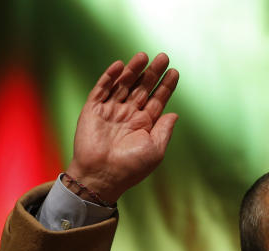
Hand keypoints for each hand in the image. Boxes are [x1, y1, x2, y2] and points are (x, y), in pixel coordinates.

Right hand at [65, 52, 179, 203]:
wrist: (102, 176)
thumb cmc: (131, 167)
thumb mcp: (155, 149)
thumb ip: (164, 130)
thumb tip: (175, 114)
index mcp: (145, 125)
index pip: (157, 100)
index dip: (165, 86)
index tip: (174, 72)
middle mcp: (128, 115)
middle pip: (142, 88)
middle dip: (152, 73)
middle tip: (163, 57)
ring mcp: (111, 111)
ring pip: (124, 85)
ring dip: (133, 70)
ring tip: (144, 56)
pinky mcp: (93, 109)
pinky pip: (102, 89)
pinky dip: (110, 77)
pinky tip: (120, 66)